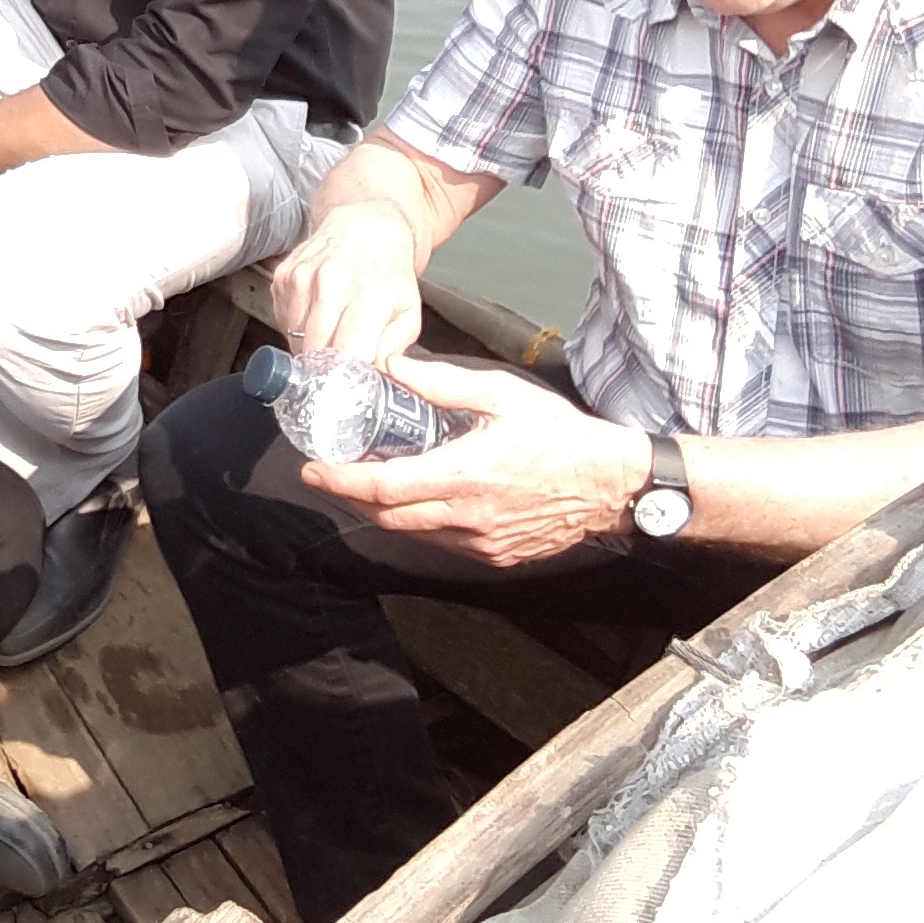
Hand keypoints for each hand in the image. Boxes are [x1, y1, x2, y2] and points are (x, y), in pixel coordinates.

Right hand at [272, 203, 425, 361]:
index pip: (348, 353)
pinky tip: (316, 314)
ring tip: (330, 334)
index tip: (352, 384)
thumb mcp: (408, 311)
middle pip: (316, 349)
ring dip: (310, 346)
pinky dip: (296, 327)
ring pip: (295, 338)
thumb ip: (394, 349)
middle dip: (327, 367)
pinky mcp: (284, 276)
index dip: (349, 376)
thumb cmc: (388, 273)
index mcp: (369, 294)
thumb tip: (374, 375)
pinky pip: (282, 320)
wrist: (366, 228)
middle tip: (339, 367)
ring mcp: (303, 277)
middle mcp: (332, 282)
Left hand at [303, 359, 653, 568]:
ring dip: (384, 509)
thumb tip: (394, 368)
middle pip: (388, 516)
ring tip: (368, 480)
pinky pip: (441, 541)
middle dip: (351, 496)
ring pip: (412, 532)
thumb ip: (443, 384)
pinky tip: (419, 496)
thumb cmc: (560, 436)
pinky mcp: (494, 554)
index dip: (342, 481)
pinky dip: (420, 521)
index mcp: (465, 475)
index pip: (385, 487)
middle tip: (327, 474)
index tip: (313, 470)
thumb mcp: (502, 395)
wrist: (610, 485)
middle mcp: (467, 516)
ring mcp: (481, 542)